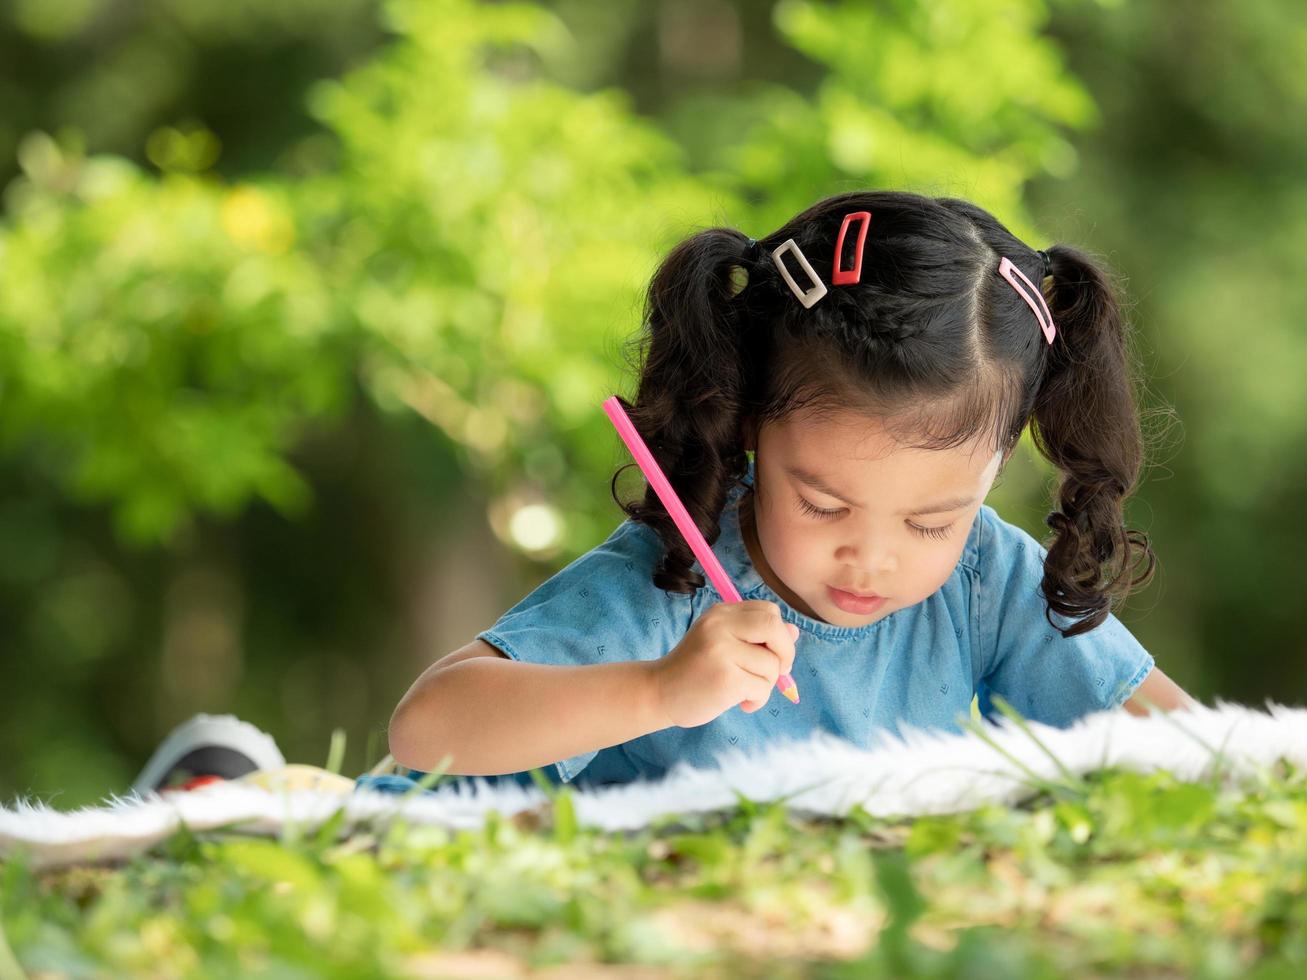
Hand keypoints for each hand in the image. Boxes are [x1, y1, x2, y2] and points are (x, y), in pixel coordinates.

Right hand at [647, 600, 798, 728]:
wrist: (659, 692)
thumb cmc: (695, 669)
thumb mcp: (722, 643)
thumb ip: (755, 636)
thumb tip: (794, 631)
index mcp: (721, 613)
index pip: (769, 611)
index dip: (780, 633)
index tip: (773, 653)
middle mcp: (720, 626)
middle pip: (774, 627)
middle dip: (786, 652)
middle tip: (778, 672)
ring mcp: (721, 651)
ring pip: (772, 665)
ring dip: (767, 684)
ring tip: (746, 691)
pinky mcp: (725, 679)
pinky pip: (762, 688)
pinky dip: (758, 700)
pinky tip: (741, 703)